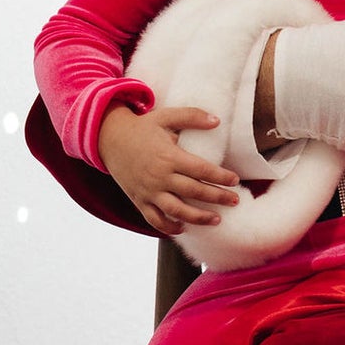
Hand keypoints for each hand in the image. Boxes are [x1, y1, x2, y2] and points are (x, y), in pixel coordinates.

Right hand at [99, 102, 239, 236]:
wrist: (109, 139)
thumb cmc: (142, 127)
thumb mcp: (166, 116)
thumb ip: (192, 116)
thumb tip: (217, 121)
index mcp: (169, 156)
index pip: (201, 170)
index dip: (220, 176)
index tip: (235, 180)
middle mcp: (160, 177)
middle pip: (194, 191)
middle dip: (217, 198)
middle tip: (235, 201)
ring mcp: (149, 191)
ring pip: (177, 210)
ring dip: (198, 218)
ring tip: (217, 219)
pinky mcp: (139, 200)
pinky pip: (154, 219)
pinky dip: (168, 227)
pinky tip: (184, 228)